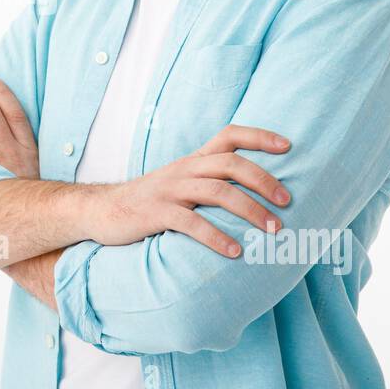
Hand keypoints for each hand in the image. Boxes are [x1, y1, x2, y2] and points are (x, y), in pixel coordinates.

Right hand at [85, 124, 292, 257]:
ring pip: (218, 191)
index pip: (229, 135)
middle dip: (264, 180)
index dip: (259, 137)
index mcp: (193, 160)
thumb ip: (208, 182)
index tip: (288, 145)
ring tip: (273, 230)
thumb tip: (254, 195)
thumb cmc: (149, 201)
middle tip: (288, 201)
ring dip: (250, 210)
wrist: (100, 211)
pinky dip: (216, 237)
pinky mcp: (155, 213)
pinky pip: (191, 223)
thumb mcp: (179, 183)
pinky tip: (235, 252)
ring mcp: (169, 191)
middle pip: (231, 163)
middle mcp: (184, 170)